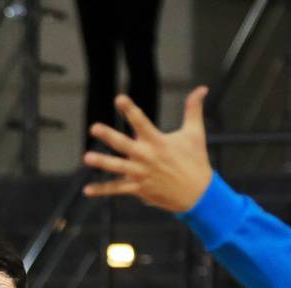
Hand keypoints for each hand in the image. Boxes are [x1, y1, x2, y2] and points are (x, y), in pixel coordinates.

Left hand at [82, 86, 214, 212]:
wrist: (200, 195)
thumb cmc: (197, 162)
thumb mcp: (196, 134)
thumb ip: (193, 109)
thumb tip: (203, 88)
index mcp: (158, 142)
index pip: (142, 122)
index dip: (130, 110)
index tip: (119, 99)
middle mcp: (148, 157)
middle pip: (125, 145)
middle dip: (109, 136)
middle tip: (94, 127)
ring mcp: (143, 175)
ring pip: (119, 168)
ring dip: (103, 163)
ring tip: (88, 158)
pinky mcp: (141, 190)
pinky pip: (119, 189)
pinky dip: (103, 190)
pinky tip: (88, 190)